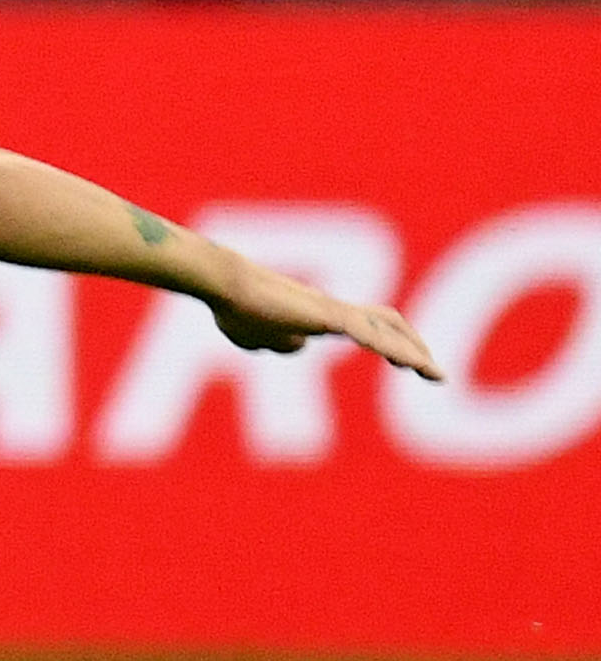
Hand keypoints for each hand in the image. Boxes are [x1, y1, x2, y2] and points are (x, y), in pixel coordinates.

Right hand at [207, 259, 437, 378]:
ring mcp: (331, 310)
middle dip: (414, 346)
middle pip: (387, 321)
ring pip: (386, 329)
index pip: (368, 323)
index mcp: (318, 313)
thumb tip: (298, 344)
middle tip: (435, 372)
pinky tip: (411, 363)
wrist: (224, 286)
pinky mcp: (325, 315)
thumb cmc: (233, 307)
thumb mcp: (256, 337)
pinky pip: (368, 334)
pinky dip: (392, 348)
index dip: (393, 342)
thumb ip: (280, 341)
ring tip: (436, 374)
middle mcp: (332, 308)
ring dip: (413, 352)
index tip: (410, 364)